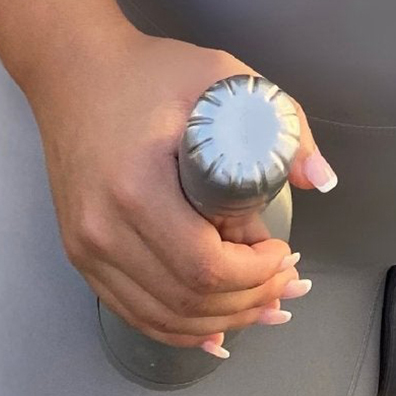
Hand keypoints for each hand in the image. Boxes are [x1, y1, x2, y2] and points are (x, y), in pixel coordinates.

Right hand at [25, 26, 335, 350]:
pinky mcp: (80, 252)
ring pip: (161, 315)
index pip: (205, 265)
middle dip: (247, 301)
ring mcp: (86, 246)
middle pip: (186, 299)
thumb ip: (280, 122)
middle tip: (284, 282)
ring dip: (218, 320)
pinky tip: (213, 326)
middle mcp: (104, 228)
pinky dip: (178, 325)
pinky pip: (133, 310)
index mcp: (136, 187)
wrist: (74, 69)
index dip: (254, 274)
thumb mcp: (222, 77)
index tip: (283, 251)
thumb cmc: (148, 71)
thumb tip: (321, 179)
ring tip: (261, 303)